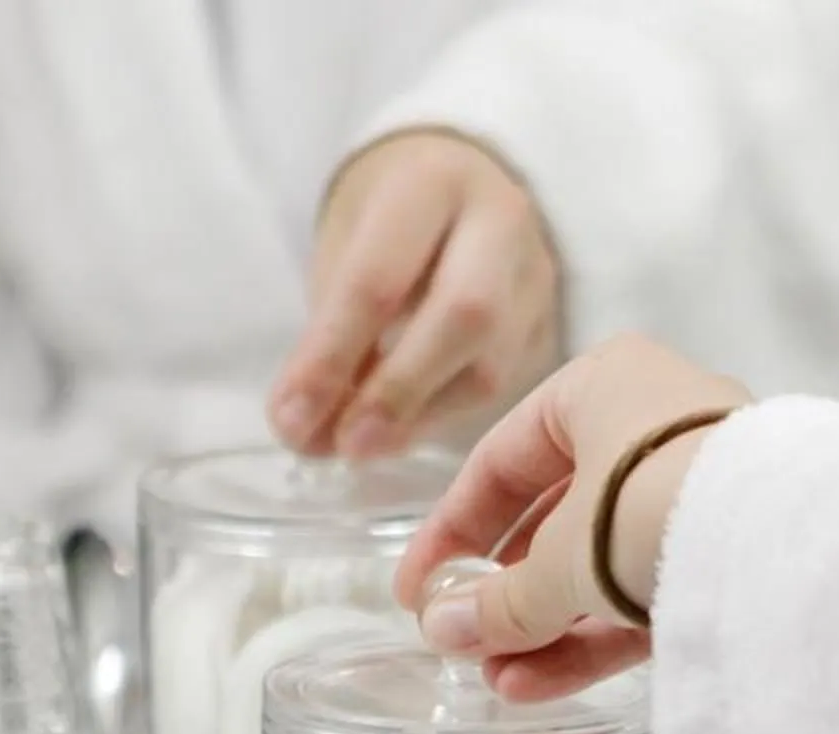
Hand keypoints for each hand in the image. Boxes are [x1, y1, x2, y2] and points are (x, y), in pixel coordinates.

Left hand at [268, 130, 560, 458]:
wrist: (459, 183)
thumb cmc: (388, 218)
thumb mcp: (345, 249)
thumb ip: (326, 337)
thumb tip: (303, 434)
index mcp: (431, 183)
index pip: (380, 281)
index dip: (331, 358)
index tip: (288, 421)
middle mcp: (499, 221)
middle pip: (463, 318)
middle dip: (397, 392)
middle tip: (346, 445)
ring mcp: (536, 275)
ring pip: (491, 366)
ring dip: (420, 418)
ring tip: (364, 445)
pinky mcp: (550, 323)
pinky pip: (503, 386)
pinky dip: (443, 417)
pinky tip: (402, 429)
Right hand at [395, 335, 748, 700]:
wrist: (783, 540)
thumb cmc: (653, 507)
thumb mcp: (559, 561)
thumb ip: (499, 601)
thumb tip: (442, 630)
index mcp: (604, 386)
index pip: (504, 460)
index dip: (452, 532)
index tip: (416, 591)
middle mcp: (655, 425)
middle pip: (556, 516)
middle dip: (506, 592)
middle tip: (462, 643)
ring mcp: (700, 489)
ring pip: (603, 563)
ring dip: (545, 626)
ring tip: (496, 681)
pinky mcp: (732, 551)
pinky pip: (648, 592)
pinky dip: (596, 636)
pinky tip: (540, 685)